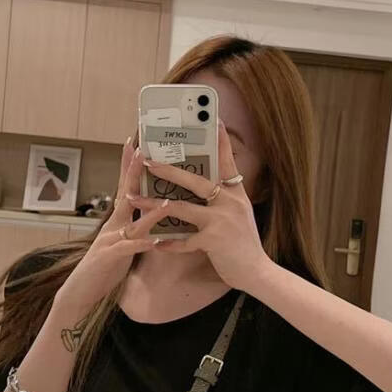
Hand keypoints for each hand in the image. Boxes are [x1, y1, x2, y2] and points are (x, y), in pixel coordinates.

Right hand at [53, 136, 169, 312]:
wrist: (81, 292)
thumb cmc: (106, 268)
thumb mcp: (124, 243)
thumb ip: (138, 227)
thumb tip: (155, 212)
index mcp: (119, 221)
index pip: (126, 187)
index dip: (130, 165)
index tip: (137, 143)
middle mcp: (113, 225)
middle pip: (125, 194)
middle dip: (133, 172)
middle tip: (142, 150)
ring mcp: (109, 240)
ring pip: (131, 222)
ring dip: (148, 211)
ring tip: (165, 201)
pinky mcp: (110, 258)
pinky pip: (129, 249)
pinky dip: (142, 244)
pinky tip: (154, 240)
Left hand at [127, 120, 271, 290]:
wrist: (258, 273)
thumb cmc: (245, 245)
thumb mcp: (239, 215)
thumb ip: (224, 200)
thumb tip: (207, 187)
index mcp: (236, 194)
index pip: (227, 161)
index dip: (221, 140)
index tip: (214, 119)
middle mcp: (229, 202)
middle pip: (195, 180)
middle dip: (168, 170)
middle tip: (148, 160)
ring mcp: (221, 220)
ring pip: (180, 208)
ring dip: (153, 205)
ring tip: (133, 200)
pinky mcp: (214, 240)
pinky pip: (184, 239)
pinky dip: (168, 243)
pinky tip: (155, 244)